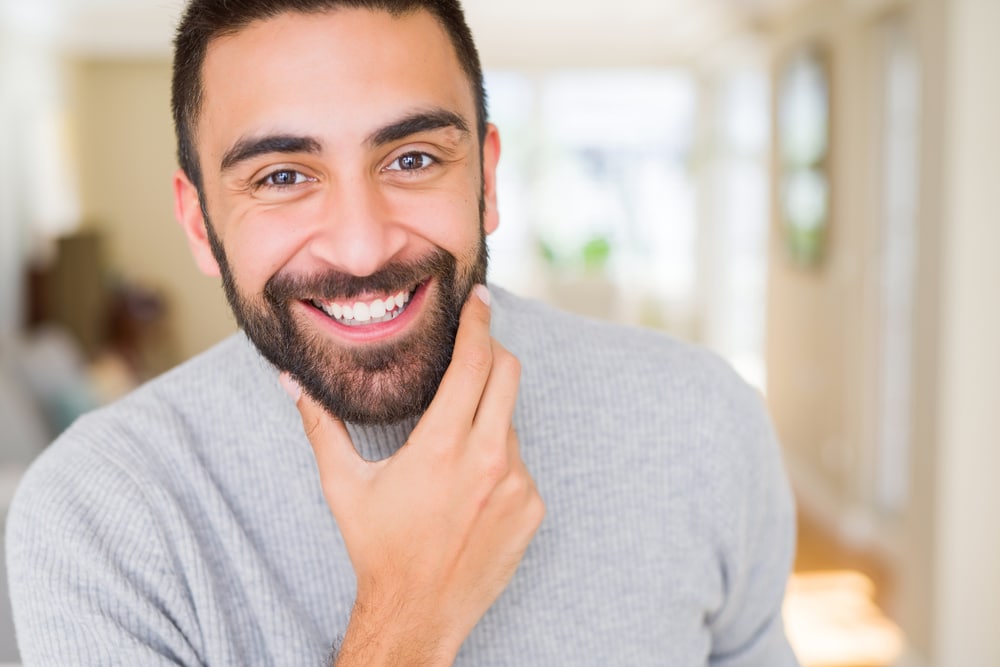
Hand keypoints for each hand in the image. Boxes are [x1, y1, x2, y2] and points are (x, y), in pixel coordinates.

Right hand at [284, 285, 544, 664]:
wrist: (418, 612)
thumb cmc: (378, 547)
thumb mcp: (344, 485)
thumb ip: (321, 426)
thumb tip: (292, 383)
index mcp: (443, 446)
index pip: (473, 362)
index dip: (478, 323)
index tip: (479, 299)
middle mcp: (488, 459)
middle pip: (508, 375)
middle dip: (492, 353)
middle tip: (472, 351)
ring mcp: (517, 485)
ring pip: (510, 422)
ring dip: (487, 417)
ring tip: (452, 449)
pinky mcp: (532, 508)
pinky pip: (520, 463)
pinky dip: (498, 460)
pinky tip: (468, 489)